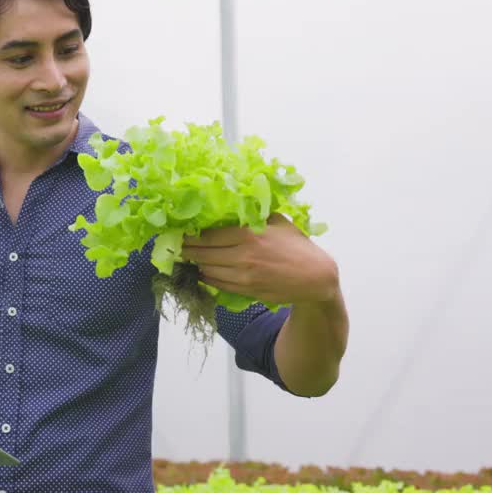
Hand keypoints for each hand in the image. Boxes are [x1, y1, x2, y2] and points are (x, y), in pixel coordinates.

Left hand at [181, 213, 339, 305]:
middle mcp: (243, 255)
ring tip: (186, 257)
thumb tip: (232, 203)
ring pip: (207, 270)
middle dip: (186, 250)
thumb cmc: (297, 245)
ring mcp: (243, 275)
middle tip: (175, 246)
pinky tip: (201, 270)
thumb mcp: (278, 221)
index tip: (178, 232)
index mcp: (248, 234)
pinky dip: (206, 277)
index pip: (207, 236)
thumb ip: (254, 214)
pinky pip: (217, 284)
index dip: (189, 236)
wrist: (315, 277)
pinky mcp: (245, 289)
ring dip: (194, 264)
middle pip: (202, 254)